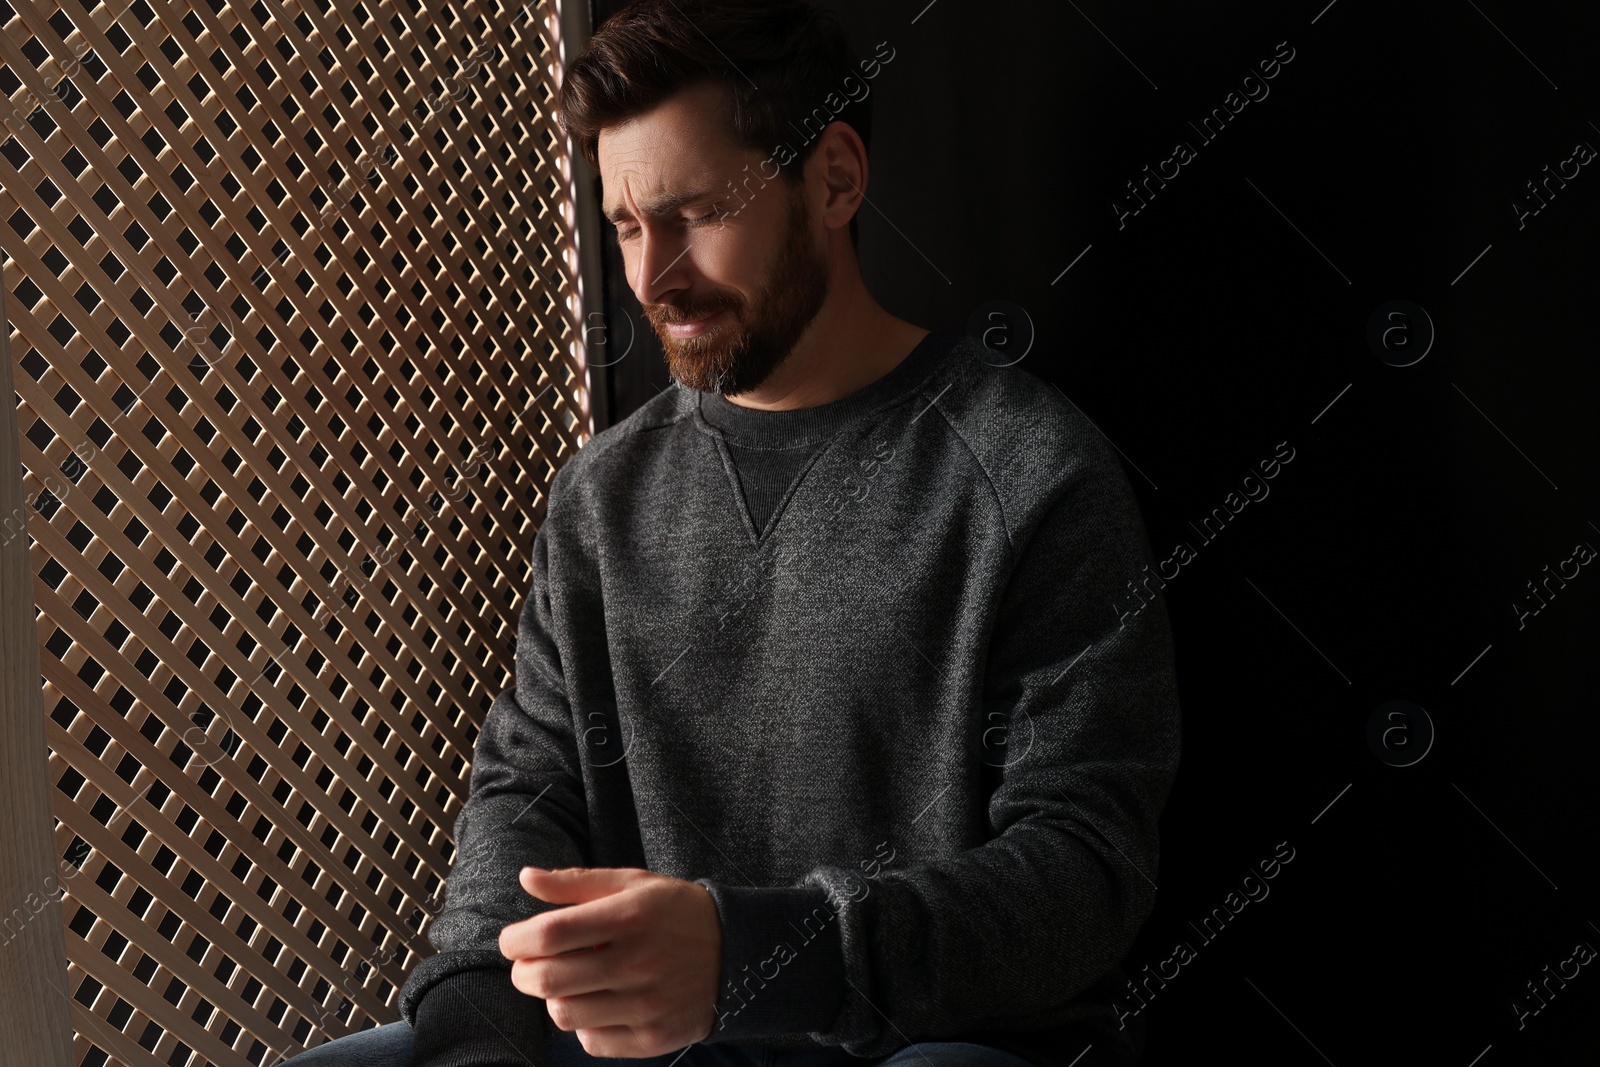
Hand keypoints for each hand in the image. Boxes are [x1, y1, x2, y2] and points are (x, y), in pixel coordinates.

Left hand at [498, 866, 722, 1056]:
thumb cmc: (674, 912)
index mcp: (630, 916)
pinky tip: (597, 1003)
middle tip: (528, 965)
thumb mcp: (632, 884)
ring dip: (552, 999)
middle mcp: (637, 962)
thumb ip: (576, 883)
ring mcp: (646, 1005)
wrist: (737, 951)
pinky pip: (591, 1041)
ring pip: (564, 1014)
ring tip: (566, 983)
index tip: (512, 941)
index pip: (550, 934)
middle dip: (523, 973)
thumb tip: (526, 878)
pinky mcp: (653, 1037)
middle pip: (548, 979)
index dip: (516, 940)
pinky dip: (583, 1024)